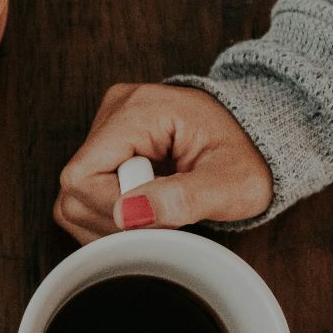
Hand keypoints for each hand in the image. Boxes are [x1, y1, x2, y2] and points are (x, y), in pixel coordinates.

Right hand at [54, 82, 272, 241]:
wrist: (258, 139)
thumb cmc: (250, 157)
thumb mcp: (232, 184)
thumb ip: (184, 198)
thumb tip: (128, 213)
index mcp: (139, 110)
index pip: (84, 176)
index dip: (115, 211)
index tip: (161, 216)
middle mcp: (114, 110)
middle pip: (75, 190)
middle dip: (117, 220)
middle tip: (165, 216)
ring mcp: (106, 126)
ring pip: (74, 198)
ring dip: (114, 222)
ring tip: (158, 211)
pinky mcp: (106, 146)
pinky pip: (84, 196)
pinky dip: (113, 215)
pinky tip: (147, 208)